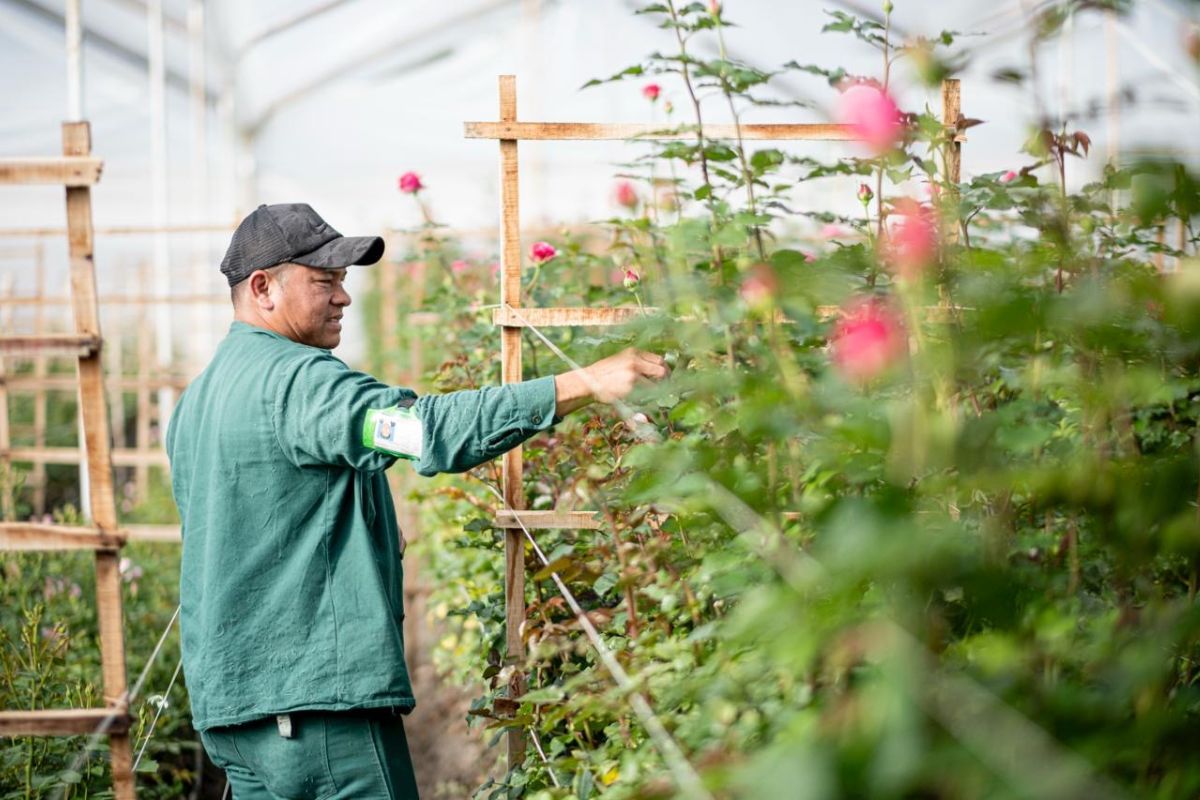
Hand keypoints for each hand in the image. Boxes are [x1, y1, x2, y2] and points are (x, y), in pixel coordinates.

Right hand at [554, 348, 670, 415]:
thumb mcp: (620, 361)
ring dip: (656, 390)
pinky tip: (641, 398)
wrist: (588, 381)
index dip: (664, 369)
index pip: (659, 359)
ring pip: (656, 382)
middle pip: (661, 370)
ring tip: (650, 394)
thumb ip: (637, 363)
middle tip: (664, 387)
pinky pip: (647, 392)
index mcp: (633, 353)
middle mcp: (635, 360)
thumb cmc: (603, 374)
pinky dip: (647, 397)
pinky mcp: (631, 386)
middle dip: (665, 379)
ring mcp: (634, 373)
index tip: (665, 376)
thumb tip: (654, 370)